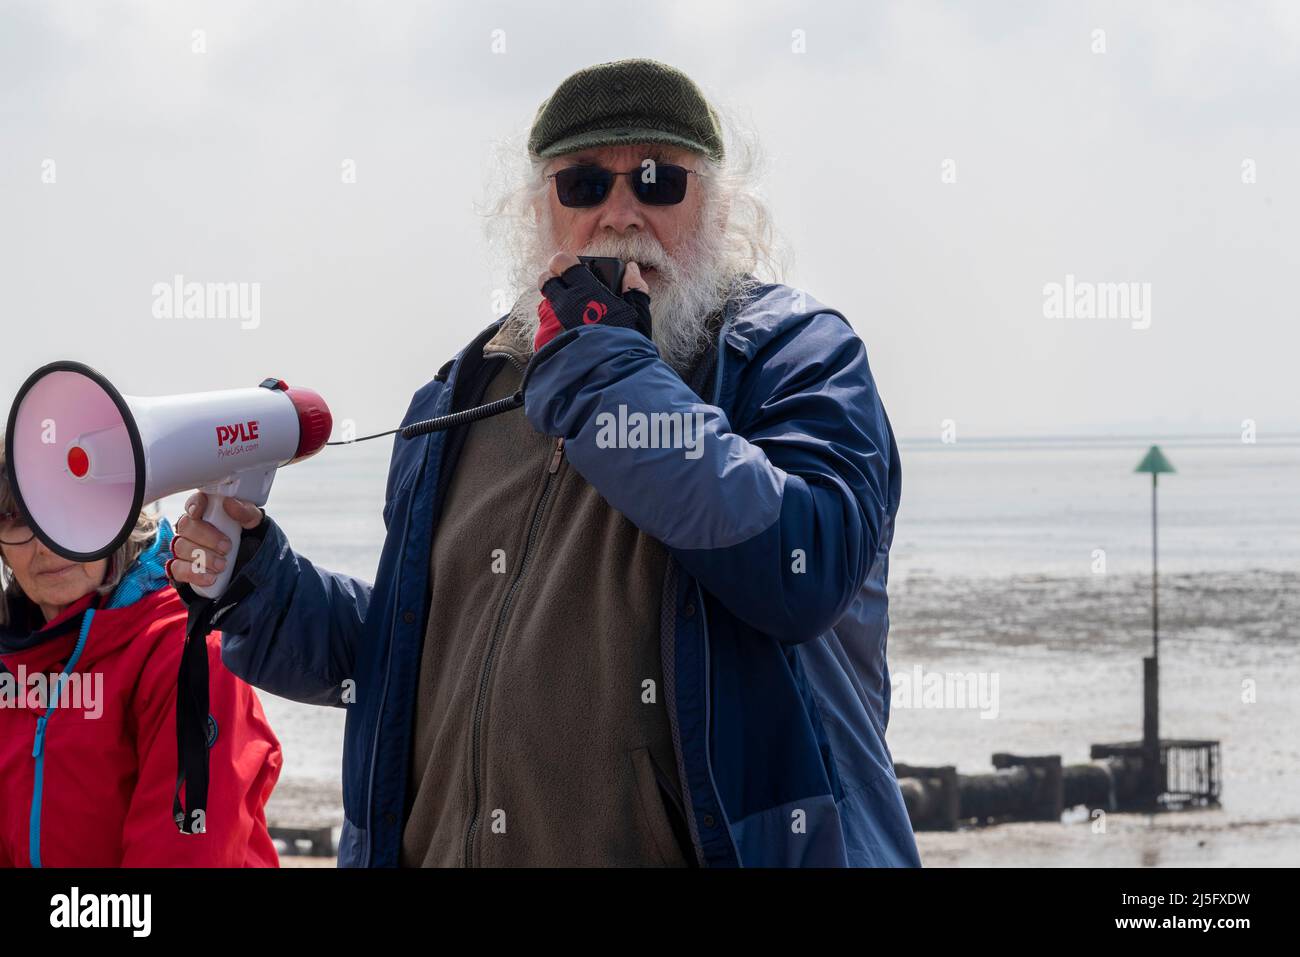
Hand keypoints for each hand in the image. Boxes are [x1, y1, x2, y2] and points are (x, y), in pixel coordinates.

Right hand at [167, 492, 264, 589]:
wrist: (248, 568)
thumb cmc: (247, 540)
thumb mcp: (253, 525)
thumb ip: (246, 512)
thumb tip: (230, 502)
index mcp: (208, 512)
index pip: (194, 502)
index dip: (194, 505)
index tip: (198, 512)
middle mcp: (192, 528)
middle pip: (186, 526)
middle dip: (206, 537)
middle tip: (226, 547)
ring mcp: (184, 548)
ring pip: (181, 547)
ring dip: (203, 557)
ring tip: (222, 565)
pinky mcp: (182, 568)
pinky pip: (178, 569)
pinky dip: (194, 574)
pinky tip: (210, 577)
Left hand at [533, 252, 651, 351]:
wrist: (610, 376)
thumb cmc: (627, 344)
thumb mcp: (638, 315)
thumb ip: (633, 288)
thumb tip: (631, 269)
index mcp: (585, 290)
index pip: (561, 262)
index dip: (565, 262)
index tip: (576, 269)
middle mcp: (565, 303)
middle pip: (545, 279)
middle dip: (554, 279)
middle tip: (570, 287)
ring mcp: (556, 322)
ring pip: (547, 302)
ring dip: (557, 302)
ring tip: (576, 312)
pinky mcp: (551, 340)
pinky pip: (548, 323)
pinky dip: (556, 322)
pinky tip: (573, 330)